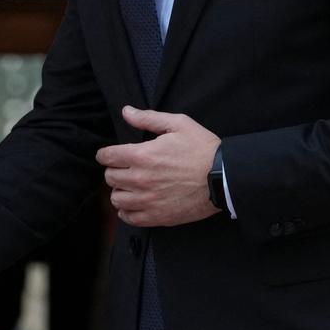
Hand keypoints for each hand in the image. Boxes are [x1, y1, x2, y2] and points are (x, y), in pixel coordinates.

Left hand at [96, 106, 220, 226]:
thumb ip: (148, 118)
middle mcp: (140, 180)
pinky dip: (127, 211)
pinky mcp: (158, 217)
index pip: (107, 157)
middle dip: (114, 171)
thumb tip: (126, 112)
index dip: (105, 154)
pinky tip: (134, 204)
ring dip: (119, 191)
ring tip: (129, 187)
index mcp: (142, 156)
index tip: (108, 155)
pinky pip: (130, 218)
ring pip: (116, 199)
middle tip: (124, 169)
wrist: (225, 177)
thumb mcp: (178, 124)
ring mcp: (148, 201)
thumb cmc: (203, 149)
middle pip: (110, 178)